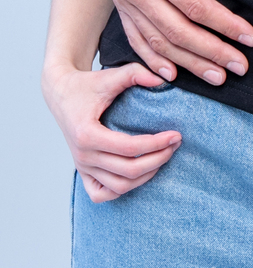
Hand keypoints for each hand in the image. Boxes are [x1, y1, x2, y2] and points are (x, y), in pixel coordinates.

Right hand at [43, 62, 180, 202]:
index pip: (130, 148)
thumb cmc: (86, 85)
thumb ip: (136, 73)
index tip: (175, 135)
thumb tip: (165, 79)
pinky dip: (122, 189)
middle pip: (128, 171)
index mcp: (87, 134)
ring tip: (163, 156)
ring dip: (146, 176)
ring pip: (119, 186)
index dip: (157, 144)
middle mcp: (83, 156)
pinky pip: (102, 194)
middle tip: (175, 144)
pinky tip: (139, 175)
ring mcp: (81, 167)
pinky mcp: (82, 172)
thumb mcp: (109, 75)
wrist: (61, 94)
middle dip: (158, 159)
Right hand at [114, 0, 252, 85]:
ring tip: (216, 77)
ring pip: (158, 41)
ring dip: (187, 63)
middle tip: (239, 66)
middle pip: (177, 31)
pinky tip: (173, 74)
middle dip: (211, 52)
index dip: (225, 24)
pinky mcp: (120, 4)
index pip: (196, 7)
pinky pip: (136, 39)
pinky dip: (153, 60)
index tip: (250, 38)